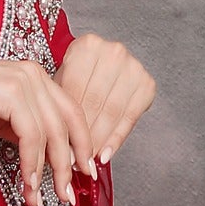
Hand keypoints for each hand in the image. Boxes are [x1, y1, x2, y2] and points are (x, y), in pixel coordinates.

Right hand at [0, 53, 93, 205]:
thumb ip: (24, 132)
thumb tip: (45, 160)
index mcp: (37, 77)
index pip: (72, 113)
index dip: (82, 144)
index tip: (84, 173)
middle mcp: (36, 75)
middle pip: (69, 124)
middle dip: (72, 164)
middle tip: (69, 195)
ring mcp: (24, 81)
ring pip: (52, 133)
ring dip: (50, 172)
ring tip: (43, 198)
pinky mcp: (10, 93)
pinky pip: (31, 136)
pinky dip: (32, 164)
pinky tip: (27, 184)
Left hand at [53, 31, 155, 165]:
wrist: (105, 62)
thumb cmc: (80, 74)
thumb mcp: (64, 82)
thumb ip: (61, 106)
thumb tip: (58, 147)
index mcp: (87, 46)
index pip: (74, 91)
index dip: (66, 124)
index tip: (61, 148)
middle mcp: (112, 52)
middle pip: (94, 103)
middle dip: (83, 136)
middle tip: (74, 159)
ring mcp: (133, 66)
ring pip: (112, 112)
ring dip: (99, 140)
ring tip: (87, 159)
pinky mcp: (147, 83)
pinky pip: (130, 117)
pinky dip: (116, 139)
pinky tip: (106, 153)